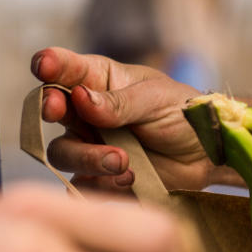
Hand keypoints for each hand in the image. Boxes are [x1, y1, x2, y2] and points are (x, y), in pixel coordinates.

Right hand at [33, 47, 224, 192]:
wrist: (207, 156)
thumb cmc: (184, 115)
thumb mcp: (157, 99)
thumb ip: (119, 102)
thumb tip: (80, 97)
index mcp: (100, 80)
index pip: (66, 69)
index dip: (50, 66)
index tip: (44, 66)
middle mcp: (88, 113)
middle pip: (53, 112)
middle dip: (52, 111)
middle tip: (57, 110)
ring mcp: (91, 145)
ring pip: (64, 153)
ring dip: (86, 157)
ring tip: (121, 161)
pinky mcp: (100, 177)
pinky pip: (84, 185)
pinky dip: (102, 184)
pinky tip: (130, 178)